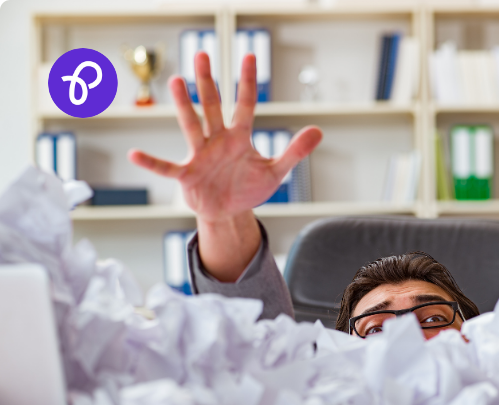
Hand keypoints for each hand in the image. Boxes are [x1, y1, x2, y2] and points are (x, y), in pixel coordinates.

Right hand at [128, 52, 322, 280]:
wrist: (229, 212)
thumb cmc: (249, 187)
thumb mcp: (276, 171)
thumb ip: (295, 151)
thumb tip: (318, 130)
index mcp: (240, 138)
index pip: (245, 104)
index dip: (248, 82)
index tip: (249, 56)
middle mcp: (218, 140)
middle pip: (213, 107)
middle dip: (209, 82)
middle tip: (202, 54)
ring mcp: (200, 155)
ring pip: (191, 125)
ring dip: (184, 105)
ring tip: (176, 81)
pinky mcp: (187, 176)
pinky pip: (167, 167)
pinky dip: (152, 162)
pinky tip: (136, 155)